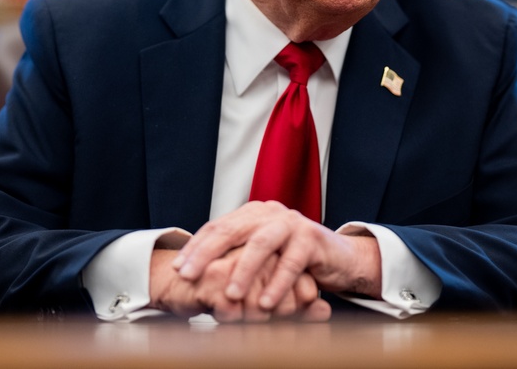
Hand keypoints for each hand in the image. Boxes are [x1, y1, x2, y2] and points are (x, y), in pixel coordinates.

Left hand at [171, 201, 381, 311]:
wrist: (339, 258)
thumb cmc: (293, 260)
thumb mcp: (261, 256)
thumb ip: (236, 256)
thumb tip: (195, 271)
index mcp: (252, 214)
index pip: (217, 227)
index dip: (195, 247)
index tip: (177, 268)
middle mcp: (269, 213)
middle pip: (231, 230)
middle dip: (206, 255)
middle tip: (188, 276)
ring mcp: (292, 223)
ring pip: (261, 245)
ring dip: (244, 271)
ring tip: (230, 295)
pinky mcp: (312, 238)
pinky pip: (291, 262)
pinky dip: (277, 284)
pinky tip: (266, 303)